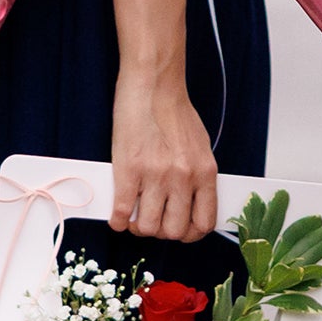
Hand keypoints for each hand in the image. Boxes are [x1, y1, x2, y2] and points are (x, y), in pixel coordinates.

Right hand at [110, 72, 218, 242]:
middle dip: (161, 232)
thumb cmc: (174, 111)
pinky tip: (117, 216)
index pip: (204, 223)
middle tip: (151, 222)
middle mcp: (183, 178)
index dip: (189, 234)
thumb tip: (188, 203)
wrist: (152, 86)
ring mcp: (156, 176)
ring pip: (148, 227)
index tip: (178, 231)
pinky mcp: (129, 170)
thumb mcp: (199, 146)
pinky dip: (118, 221)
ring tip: (133, 218)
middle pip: (174, 231)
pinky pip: (122, 212)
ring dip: (138, 228)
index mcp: (204, 173)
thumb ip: (197, 176)